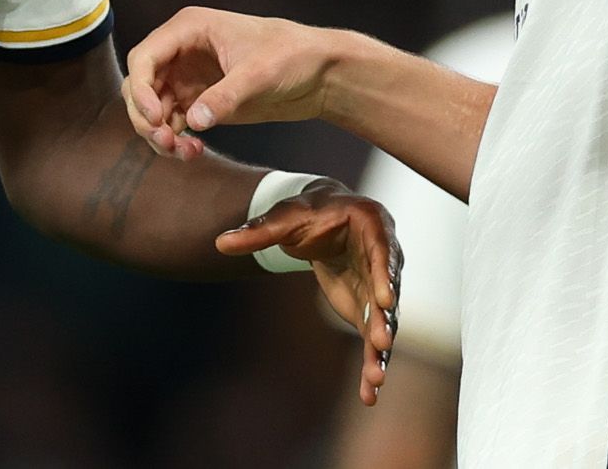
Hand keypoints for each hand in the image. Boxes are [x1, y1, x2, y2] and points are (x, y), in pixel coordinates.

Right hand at [124, 7, 337, 158]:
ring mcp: (190, 77)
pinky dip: (176, 139)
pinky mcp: (202, 100)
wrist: (320, 73)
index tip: (155, 117)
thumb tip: (194, 120)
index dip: (140, 89)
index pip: (145, 57)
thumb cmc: (293, 55)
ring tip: (183, 152)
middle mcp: (183, 52)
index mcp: (190, 29)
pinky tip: (193, 150)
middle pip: (142, 85)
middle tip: (165, 141)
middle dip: (146, 116)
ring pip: (154, 108)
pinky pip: (174, 122)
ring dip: (160, 133)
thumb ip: (225, 96)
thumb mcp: (259, 74)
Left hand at [219, 181, 406, 406]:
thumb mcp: (283, 218)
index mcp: (371, 225)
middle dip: (384, 319)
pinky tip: (368, 395)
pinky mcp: (369, 310)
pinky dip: (370, 364)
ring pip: (384, 322)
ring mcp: (380, 287)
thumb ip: (257, 231)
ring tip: (375, 381)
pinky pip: (372, 339)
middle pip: (387, 292)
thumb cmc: (308, 213)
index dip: (384, 276)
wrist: (324, 220)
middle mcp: (385, 258)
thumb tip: (220, 243)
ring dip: (379, 351)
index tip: (386, 300)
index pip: (381, 252)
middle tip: (381, 343)